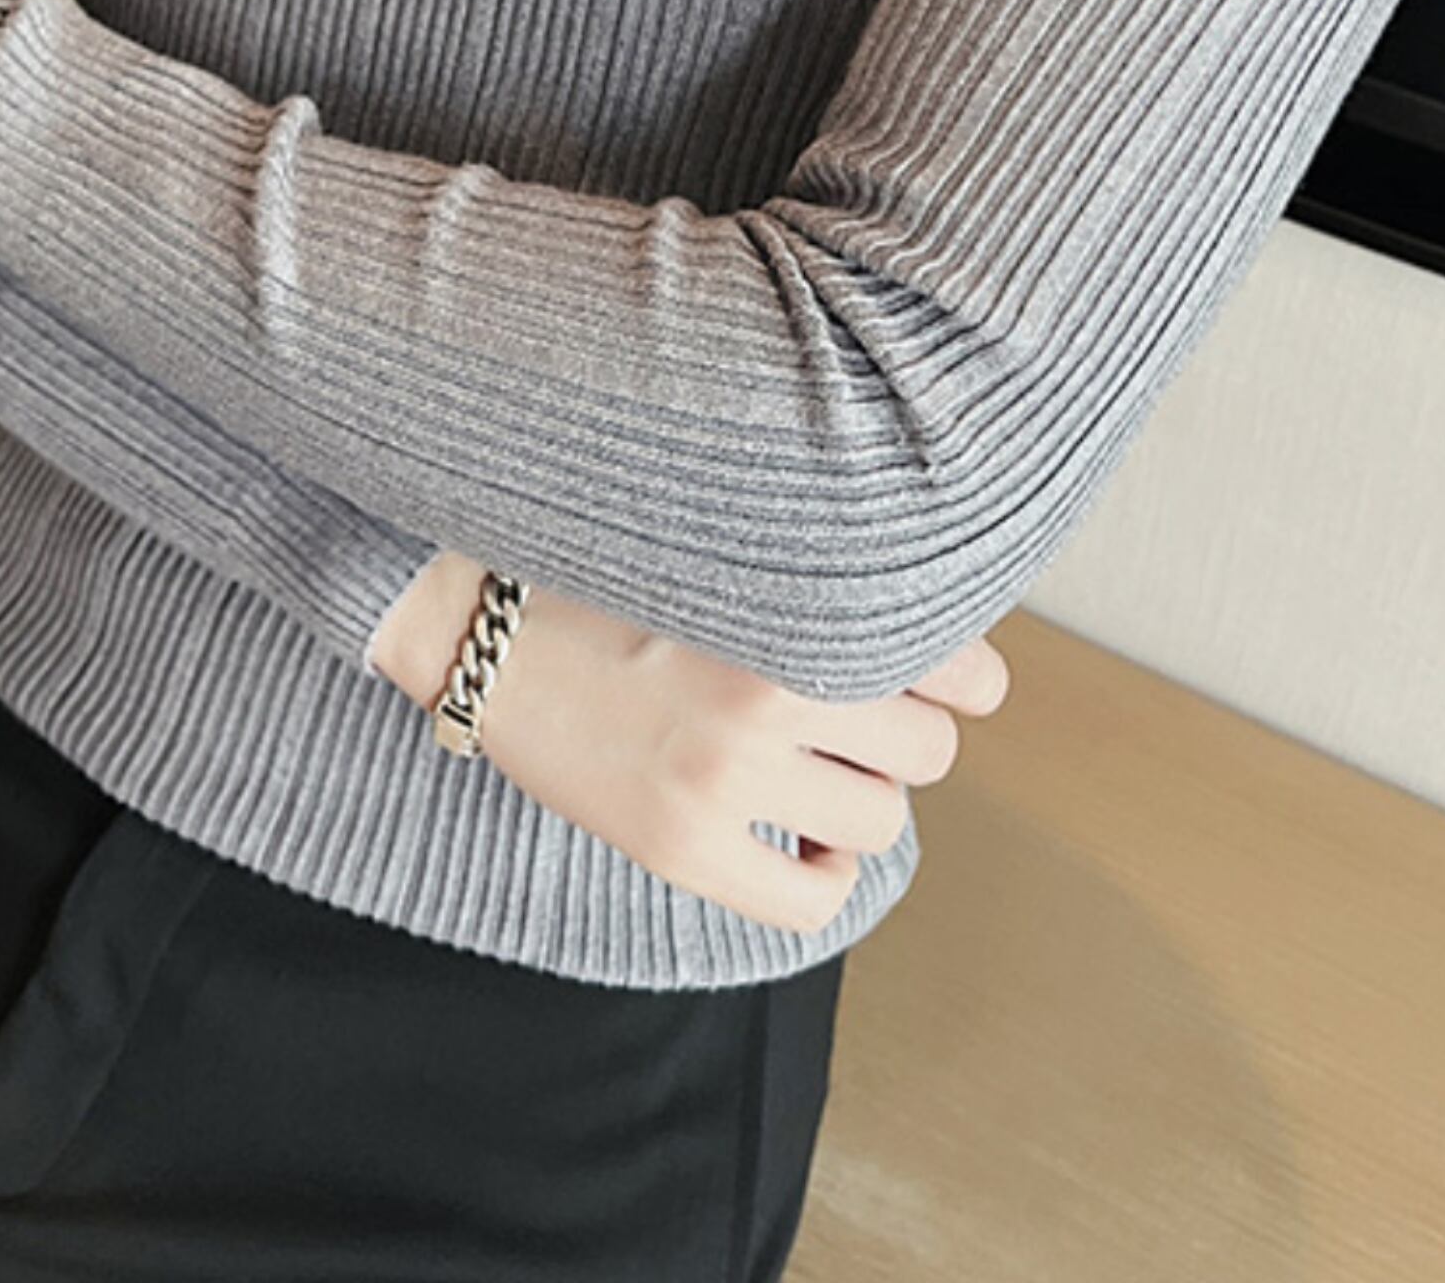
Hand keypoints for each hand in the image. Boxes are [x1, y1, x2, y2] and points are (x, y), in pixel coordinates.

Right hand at [372, 553, 1009, 933]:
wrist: (479, 619)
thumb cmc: (609, 566)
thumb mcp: (730, 544)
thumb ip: (826, 578)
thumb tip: (955, 648)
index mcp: (793, 601)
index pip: (964, 668)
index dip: (965, 677)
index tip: (940, 676)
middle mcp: (770, 690)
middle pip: (930, 749)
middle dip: (904, 736)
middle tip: (851, 714)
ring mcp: (724, 777)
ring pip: (882, 821)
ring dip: (861, 799)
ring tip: (812, 769)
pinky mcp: (680, 847)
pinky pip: (812, 899)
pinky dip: (824, 875)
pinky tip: (798, 838)